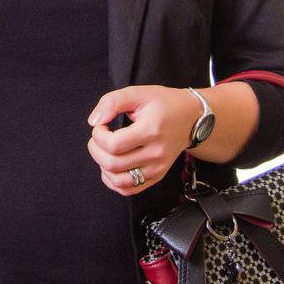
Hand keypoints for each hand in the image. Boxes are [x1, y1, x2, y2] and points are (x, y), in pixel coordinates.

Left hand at [85, 85, 201, 195]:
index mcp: (150, 131)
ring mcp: (157, 169)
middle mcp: (155, 154)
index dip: (98, 135)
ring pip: (119, 181)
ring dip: (103, 166)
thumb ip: (111, 102)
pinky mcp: (156, 177)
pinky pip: (128, 190)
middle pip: (113, 164)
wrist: (191, 118)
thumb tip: (93, 122)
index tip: (101, 125)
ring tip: (105, 150)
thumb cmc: (163, 103)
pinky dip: (113, 181)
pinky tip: (112, 165)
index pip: (114, 145)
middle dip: (96, 149)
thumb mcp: (137, 93)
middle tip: (99, 136)